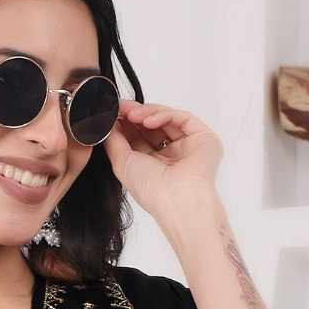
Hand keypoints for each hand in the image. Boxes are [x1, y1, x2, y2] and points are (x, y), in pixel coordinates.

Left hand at [103, 98, 223, 233]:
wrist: (177, 200)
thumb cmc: (152, 191)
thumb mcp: (122, 163)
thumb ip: (113, 141)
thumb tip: (106, 122)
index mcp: (153, 164)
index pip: (139, 137)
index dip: (125, 124)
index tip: (111, 113)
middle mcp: (171, 154)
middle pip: (152, 125)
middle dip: (134, 115)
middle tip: (121, 108)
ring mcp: (187, 145)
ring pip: (166, 119)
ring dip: (146, 113)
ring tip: (132, 114)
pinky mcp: (202, 137)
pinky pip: (181, 118)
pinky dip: (163, 115)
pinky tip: (148, 120)